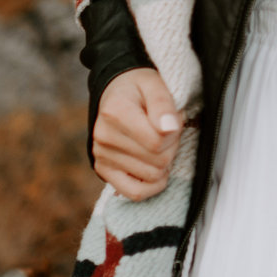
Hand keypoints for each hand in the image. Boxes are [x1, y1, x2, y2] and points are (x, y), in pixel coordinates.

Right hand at [93, 67, 180, 200]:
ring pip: (151, 177)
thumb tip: (169, 129)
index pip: (158, 141)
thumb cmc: (139, 88)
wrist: (115, 92)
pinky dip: (152, 186)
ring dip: (164, 162)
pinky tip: (157, 171)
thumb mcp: (154, 84)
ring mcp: (101, 156)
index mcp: (115, 112)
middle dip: (171, 146)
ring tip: (158, 143)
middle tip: (166, 131)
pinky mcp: (103, 170)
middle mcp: (103, 137)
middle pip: (158, 161)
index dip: (174, 133)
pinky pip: (134, 192)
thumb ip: (163, 104)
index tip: (173, 120)